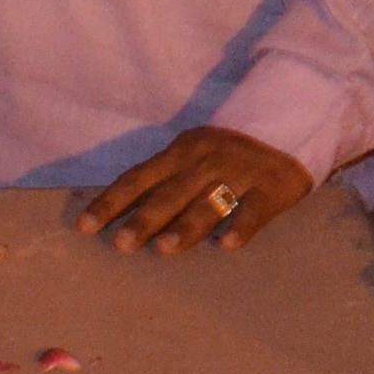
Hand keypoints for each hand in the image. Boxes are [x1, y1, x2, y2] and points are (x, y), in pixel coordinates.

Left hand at [79, 125, 313, 254]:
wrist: (288, 125)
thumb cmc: (226, 152)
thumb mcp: (190, 155)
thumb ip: (162, 181)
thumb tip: (120, 213)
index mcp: (179, 153)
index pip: (138, 178)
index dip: (111, 202)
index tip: (85, 226)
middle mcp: (205, 162)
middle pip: (170, 194)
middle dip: (144, 219)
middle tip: (121, 244)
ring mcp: (239, 174)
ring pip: (209, 202)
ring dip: (186, 226)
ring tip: (165, 248)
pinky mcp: (270, 189)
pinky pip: (254, 210)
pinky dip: (241, 227)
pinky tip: (228, 245)